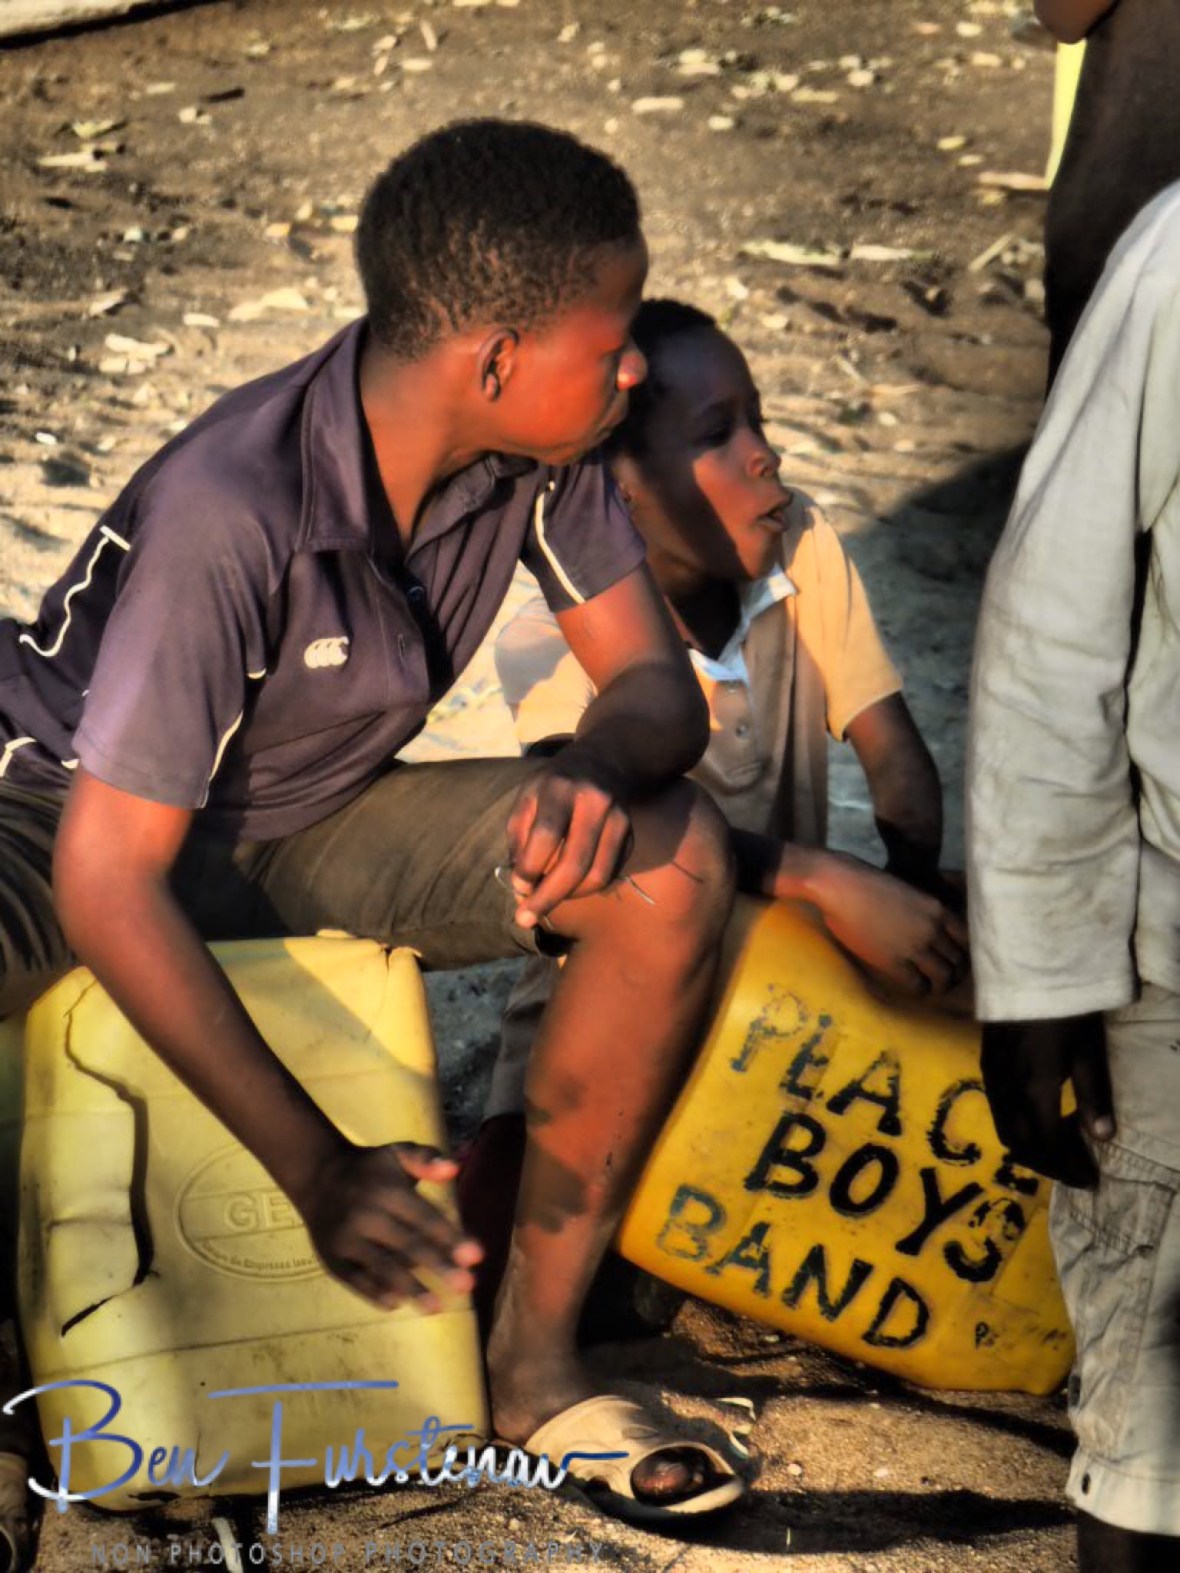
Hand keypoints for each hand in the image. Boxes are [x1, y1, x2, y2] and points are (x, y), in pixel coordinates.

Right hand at [297, 1142, 483, 1309]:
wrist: (317, 1176)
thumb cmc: (369, 1169)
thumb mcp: (396, 1152)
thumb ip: (425, 1158)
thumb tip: (453, 1168)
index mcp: (387, 1190)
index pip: (424, 1217)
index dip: (450, 1237)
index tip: (477, 1256)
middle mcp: (366, 1215)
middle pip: (407, 1245)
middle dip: (439, 1266)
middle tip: (467, 1285)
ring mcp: (347, 1239)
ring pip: (382, 1267)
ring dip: (411, 1288)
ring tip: (437, 1307)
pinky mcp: (332, 1258)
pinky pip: (355, 1279)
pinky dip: (374, 1292)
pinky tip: (396, 1304)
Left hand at [505, 747, 632, 927]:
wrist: (604, 762)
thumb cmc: (554, 785)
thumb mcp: (528, 796)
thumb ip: (519, 837)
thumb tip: (521, 885)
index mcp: (560, 787)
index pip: (546, 834)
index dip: (530, 867)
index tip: (518, 888)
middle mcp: (594, 801)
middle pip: (575, 861)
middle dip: (548, 897)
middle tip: (526, 919)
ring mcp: (618, 817)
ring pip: (598, 874)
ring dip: (569, 897)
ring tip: (547, 902)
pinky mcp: (631, 833)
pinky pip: (611, 872)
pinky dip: (587, 888)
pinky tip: (570, 888)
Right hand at [811, 853, 969, 994]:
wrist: (842, 887)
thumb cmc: (868, 882)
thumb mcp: (909, 891)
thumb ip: (923, 911)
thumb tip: (924, 926)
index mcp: (938, 909)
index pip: (966, 938)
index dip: (964, 952)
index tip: (956, 958)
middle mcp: (933, 929)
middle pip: (958, 960)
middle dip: (955, 972)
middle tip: (947, 977)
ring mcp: (915, 947)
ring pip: (943, 976)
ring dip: (941, 986)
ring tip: (934, 988)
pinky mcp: (894, 962)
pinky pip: (917, 985)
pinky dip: (919, 990)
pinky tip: (915, 989)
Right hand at [981, 1015, 1113, 1187]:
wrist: (1027, 969)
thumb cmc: (1065, 1010)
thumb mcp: (1088, 1052)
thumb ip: (1094, 1096)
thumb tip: (1102, 1137)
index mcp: (1034, 1090)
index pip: (1047, 1146)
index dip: (1067, 1168)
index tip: (1089, 1181)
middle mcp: (1007, 1090)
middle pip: (1021, 1144)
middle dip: (1049, 1164)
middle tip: (1076, 1171)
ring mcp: (992, 1076)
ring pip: (1005, 1128)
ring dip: (1031, 1148)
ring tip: (1059, 1150)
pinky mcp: (986, 1063)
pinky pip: (997, 1109)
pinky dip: (1017, 1127)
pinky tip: (1037, 1119)